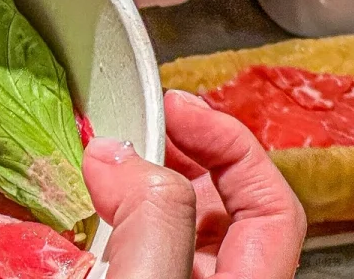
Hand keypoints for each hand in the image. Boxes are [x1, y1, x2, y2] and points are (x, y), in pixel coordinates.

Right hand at [85, 89, 304, 277]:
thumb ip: (153, 217)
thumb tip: (118, 154)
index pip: (269, 199)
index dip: (226, 140)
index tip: (174, 108)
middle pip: (221, 202)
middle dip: (178, 148)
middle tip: (136, 121)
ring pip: (174, 221)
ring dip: (141, 177)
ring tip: (105, 154)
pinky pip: (135, 245)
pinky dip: (112, 214)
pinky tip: (84, 202)